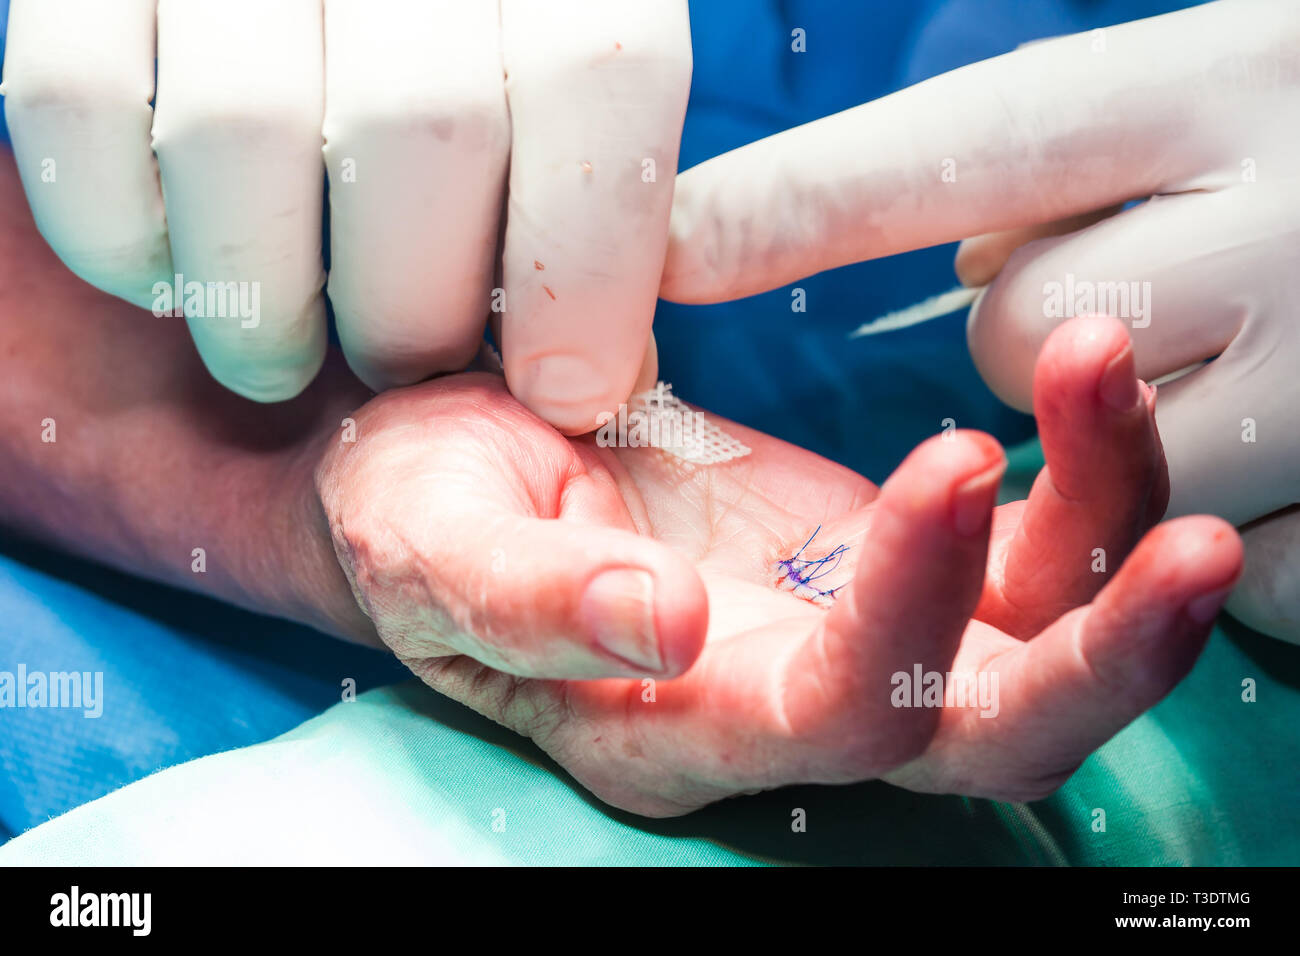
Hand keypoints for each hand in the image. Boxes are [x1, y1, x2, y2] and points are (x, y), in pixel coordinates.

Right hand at [1, 0, 688, 431]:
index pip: (592, 80)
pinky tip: (177, 274)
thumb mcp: (565, 105)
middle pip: (419, 129)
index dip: (586, 266)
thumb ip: (599, 203)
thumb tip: (589, 366)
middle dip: (418, 312)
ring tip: (281, 356)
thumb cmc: (468, 71)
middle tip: (409, 363)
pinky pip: (77, 107)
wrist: (325, 3)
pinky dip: (123, 239)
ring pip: (242, 130)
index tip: (566, 390)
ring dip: (267, 308)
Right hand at [313, 315, 1241, 814]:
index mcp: (674, 730)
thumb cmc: (417, 508)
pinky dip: (1076, 474)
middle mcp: (786, 706)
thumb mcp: (431, 547)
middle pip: (984, 740)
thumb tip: (667, 626)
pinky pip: (1019, 544)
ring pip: (1031, 640)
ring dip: (1109, 528)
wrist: (450, 459)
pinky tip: (1077, 384)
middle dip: (1101, 662)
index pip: (834, 719)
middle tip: (1197, 545)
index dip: (908, 617)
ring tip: (1106, 371)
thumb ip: (534, 605)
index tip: (947, 458)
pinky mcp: (881, 553)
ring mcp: (850, 629)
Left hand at [659, 0, 1297, 639]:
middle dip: (1039, 327)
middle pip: (1026, 334)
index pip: (965, 146)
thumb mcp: (1202, 85)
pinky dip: (1206, 529)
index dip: (804, 201)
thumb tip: (862, 231)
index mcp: (1229, 83)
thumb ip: (1034, 148)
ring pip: (1101, 469)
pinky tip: (1281, 453)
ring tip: (1216, 365)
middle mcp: (1294, 231)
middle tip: (1135, 278)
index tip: (672, 241)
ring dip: (1113, 440)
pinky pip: (1213, 561)